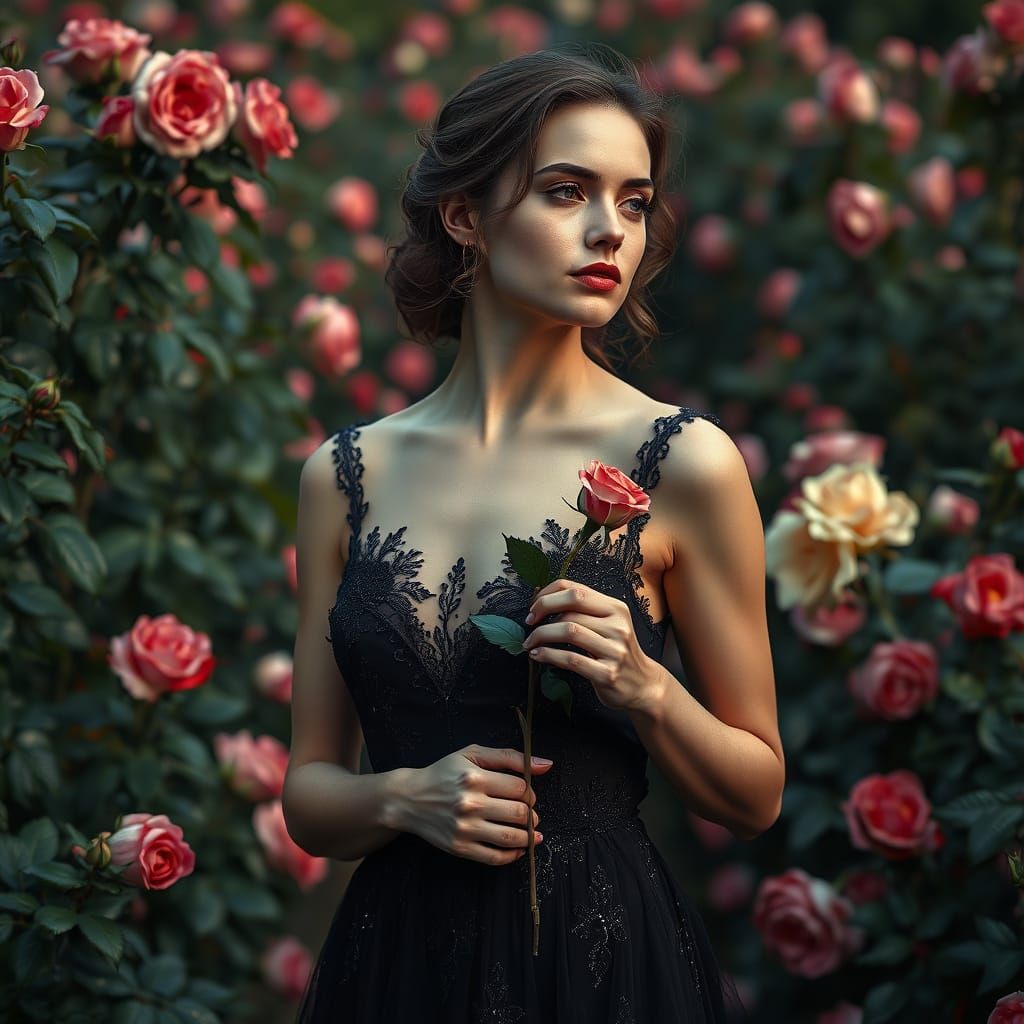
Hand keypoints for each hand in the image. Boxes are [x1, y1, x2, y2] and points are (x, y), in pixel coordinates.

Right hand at [399, 744, 551, 865]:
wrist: (409, 798)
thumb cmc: (444, 773)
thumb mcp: (473, 755)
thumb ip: (510, 757)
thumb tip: (546, 765)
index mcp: (475, 778)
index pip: (520, 788)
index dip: (530, 792)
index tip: (525, 795)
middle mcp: (470, 803)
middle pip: (520, 813)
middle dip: (532, 814)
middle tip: (529, 813)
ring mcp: (465, 828)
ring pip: (511, 837)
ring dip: (528, 836)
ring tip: (531, 832)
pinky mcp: (459, 847)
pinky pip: (495, 857)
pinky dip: (513, 855)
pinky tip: (518, 848)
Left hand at [522, 578, 663, 713]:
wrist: (642, 684)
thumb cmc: (616, 651)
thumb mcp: (607, 625)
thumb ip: (582, 611)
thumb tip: (541, 600)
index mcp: (615, 608)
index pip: (575, 590)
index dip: (548, 595)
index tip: (534, 607)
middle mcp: (618, 625)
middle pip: (570, 609)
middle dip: (541, 613)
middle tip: (529, 623)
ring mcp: (614, 650)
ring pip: (569, 631)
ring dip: (541, 635)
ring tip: (530, 642)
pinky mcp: (607, 674)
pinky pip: (570, 659)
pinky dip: (548, 655)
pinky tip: (538, 655)